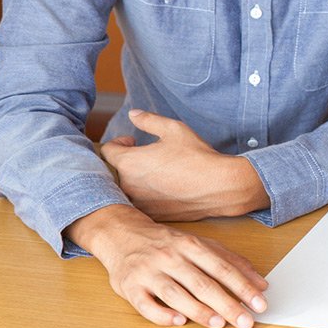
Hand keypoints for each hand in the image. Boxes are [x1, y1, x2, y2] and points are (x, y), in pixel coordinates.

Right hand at [66, 204, 268, 327]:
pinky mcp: (130, 287)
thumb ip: (231, 261)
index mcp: (191, 245)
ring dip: (199, 310)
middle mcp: (171, 257)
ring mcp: (149, 272)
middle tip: (245, 321)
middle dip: (227, 304)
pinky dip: (162, 314)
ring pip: (176, 294)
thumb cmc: (167, 243)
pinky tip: (179, 322)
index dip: (243, 287)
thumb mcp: (200, 243)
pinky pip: (145, 305)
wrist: (122, 234)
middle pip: (203, 283)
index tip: (260, 303)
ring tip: (219, 323)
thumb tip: (260, 283)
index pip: (223, 269)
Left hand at [100, 109, 267, 220]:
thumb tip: (133, 114)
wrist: (219, 186)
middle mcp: (128, 185)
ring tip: (162, 172)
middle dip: (131, 161)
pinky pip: (144, 201)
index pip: (107, 151)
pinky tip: (170, 186)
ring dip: (140, 178)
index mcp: (129, 162)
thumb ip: (148, 121)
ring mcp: (140, 203)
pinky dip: (151, 194)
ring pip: (131, 187)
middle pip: (119, 170)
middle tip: (152, 155)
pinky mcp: (153, 214)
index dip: (119, 142)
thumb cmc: (196, 156)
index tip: (133, 141)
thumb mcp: (173, 130)